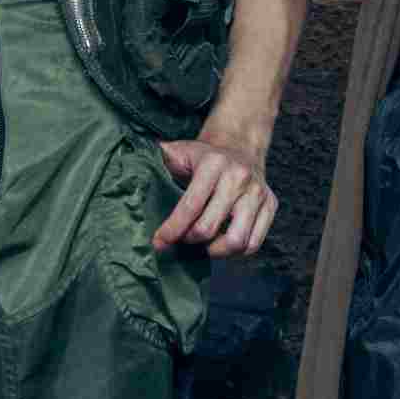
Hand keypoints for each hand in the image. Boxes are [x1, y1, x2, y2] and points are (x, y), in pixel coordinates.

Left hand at [154, 124, 277, 265]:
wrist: (241, 146)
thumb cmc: (204, 156)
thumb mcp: (180, 150)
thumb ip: (158, 159)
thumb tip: (128, 165)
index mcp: (214, 164)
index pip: (190, 207)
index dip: (172, 230)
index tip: (159, 242)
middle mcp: (239, 177)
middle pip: (209, 228)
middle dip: (189, 240)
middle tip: (180, 241)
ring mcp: (258, 193)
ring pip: (236, 241)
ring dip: (214, 251)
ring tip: (202, 245)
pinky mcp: (271, 205)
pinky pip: (254, 243)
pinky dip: (235, 252)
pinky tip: (220, 243)